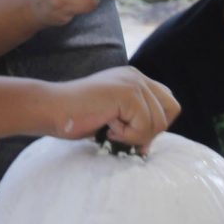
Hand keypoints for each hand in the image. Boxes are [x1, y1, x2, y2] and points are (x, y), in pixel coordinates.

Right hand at [50, 66, 179, 154]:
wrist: (52, 109)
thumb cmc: (77, 118)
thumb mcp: (113, 118)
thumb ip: (134, 123)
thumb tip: (149, 147)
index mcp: (135, 80)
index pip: (169, 104)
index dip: (155, 125)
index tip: (132, 135)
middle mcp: (137, 77)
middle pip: (171, 111)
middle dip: (151, 131)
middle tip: (124, 135)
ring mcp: (133, 82)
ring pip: (158, 122)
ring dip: (135, 136)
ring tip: (111, 129)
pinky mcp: (127, 92)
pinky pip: (144, 126)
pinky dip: (127, 136)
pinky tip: (107, 126)